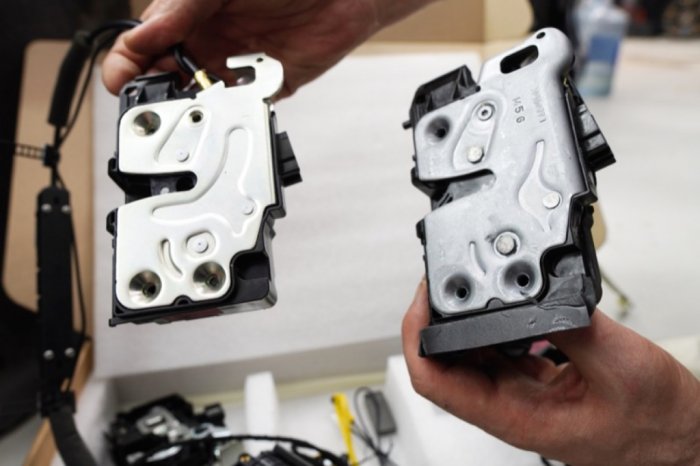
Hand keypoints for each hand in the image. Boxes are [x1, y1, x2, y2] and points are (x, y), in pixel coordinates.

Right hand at [102, 0, 433, 95]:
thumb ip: (180, 8)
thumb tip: (141, 37)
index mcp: (187, 14)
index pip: (142, 45)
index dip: (127, 65)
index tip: (124, 82)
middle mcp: (208, 42)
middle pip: (166, 78)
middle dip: (159, 92)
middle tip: (162, 98)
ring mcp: (235, 66)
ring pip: (202, 99)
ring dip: (196, 107)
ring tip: (197, 102)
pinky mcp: (266, 86)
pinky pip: (242, 108)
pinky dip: (234, 113)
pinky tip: (233, 104)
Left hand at [402, 280, 699, 465]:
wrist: (683, 438)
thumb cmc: (657, 425)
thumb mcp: (618, 366)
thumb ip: (570, 327)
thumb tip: (535, 294)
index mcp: (514, 415)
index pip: (436, 382)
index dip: (417, 340)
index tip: (422, 301)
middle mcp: (510, 405)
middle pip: (447, 362)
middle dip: (437, 320)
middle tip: (443, 281)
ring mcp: (522, 393)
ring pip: (474, 353)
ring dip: (466, 320)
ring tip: (472, 285)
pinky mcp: (538, 380)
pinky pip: (503, 348)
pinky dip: (498, 323)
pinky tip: (509, 304)